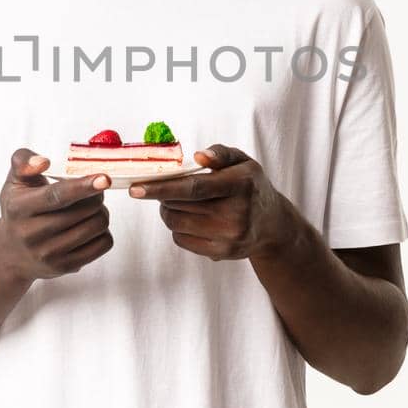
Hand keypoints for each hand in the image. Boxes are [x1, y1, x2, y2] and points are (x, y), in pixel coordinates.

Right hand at [0, 148, 113, 280]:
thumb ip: (24, 161)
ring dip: (101, 212)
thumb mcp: (14, 182)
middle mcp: (31, 234)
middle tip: (93, 191)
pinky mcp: (64, 266)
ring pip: (97, 227)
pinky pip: (102, 245)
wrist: (11, 252)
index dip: (83, 186)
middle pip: (84, 211)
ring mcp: (48, 254)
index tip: (104, 179)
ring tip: (90, 209)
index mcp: (20, 208)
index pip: (56, 196)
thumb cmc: (18, 209)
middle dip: (96, 196)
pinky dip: (104, 232)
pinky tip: (90, 226)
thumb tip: (43, 161)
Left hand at [129, 144, 303, 260]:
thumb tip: (198, 156)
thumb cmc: (251, 186)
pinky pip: (181, 240)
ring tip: (180, 202)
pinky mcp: (221, 254)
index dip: (162, 188)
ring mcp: (228, 238)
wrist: (272, 224)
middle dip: (164, 195)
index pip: (194, 188)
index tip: (135, 189)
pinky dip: (178, 228)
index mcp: (240, 185)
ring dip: (169, 211)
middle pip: (179, 206)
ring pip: (176, 224)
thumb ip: (220, 154)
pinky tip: (192, 219)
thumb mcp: (243, 162)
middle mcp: (236, 215)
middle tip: (167, 187)